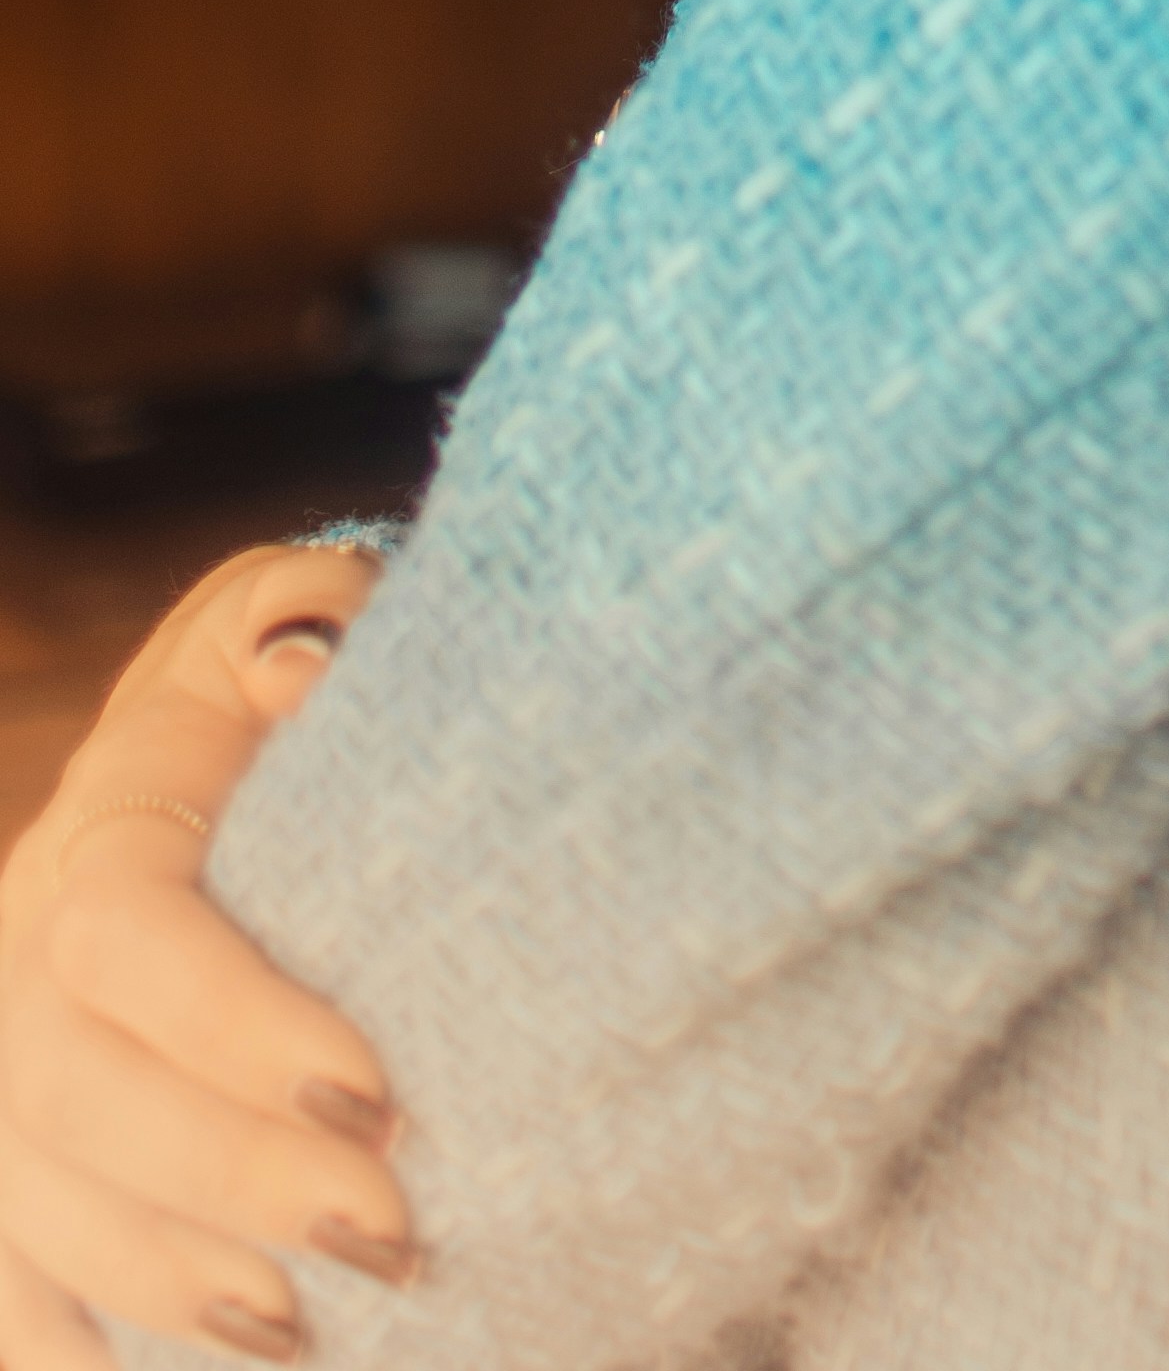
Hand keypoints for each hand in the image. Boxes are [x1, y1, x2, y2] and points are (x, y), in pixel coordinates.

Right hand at [0, 545, 409, 1365]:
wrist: (233, 754)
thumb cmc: (299, 688)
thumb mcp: (307, 616)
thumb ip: (308, 617)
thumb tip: (301, 662)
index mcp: (108, 811)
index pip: (124, 931)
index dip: (231, 1026)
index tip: (373, 1094)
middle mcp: (20, 939)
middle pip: (77, 1088)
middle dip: (227, 1180)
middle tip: (385, 1235)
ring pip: (29, 1198)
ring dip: (161, 1282)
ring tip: (303, 1332)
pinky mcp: (3, 1151)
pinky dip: (48, 1349)